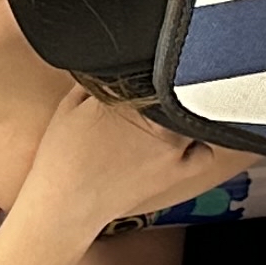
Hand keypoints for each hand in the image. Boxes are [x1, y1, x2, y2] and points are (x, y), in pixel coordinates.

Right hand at [19, 83, 242, 228]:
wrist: (66, 203)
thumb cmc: (62, 156)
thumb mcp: (70, 105)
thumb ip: (98, 79)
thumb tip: (116, 61)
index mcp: (129, 96)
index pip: (156, 67)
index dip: (154, 63)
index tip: (148, 65)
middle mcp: (157, 117)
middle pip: (179, 88)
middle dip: (168, 87)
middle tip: (153, 91)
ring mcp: (173, 146)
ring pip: (194, 114)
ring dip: (184, 111)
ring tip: (164, 115)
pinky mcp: (179, 171)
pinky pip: (203, 150)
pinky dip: (196, 144)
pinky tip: (181, 142)